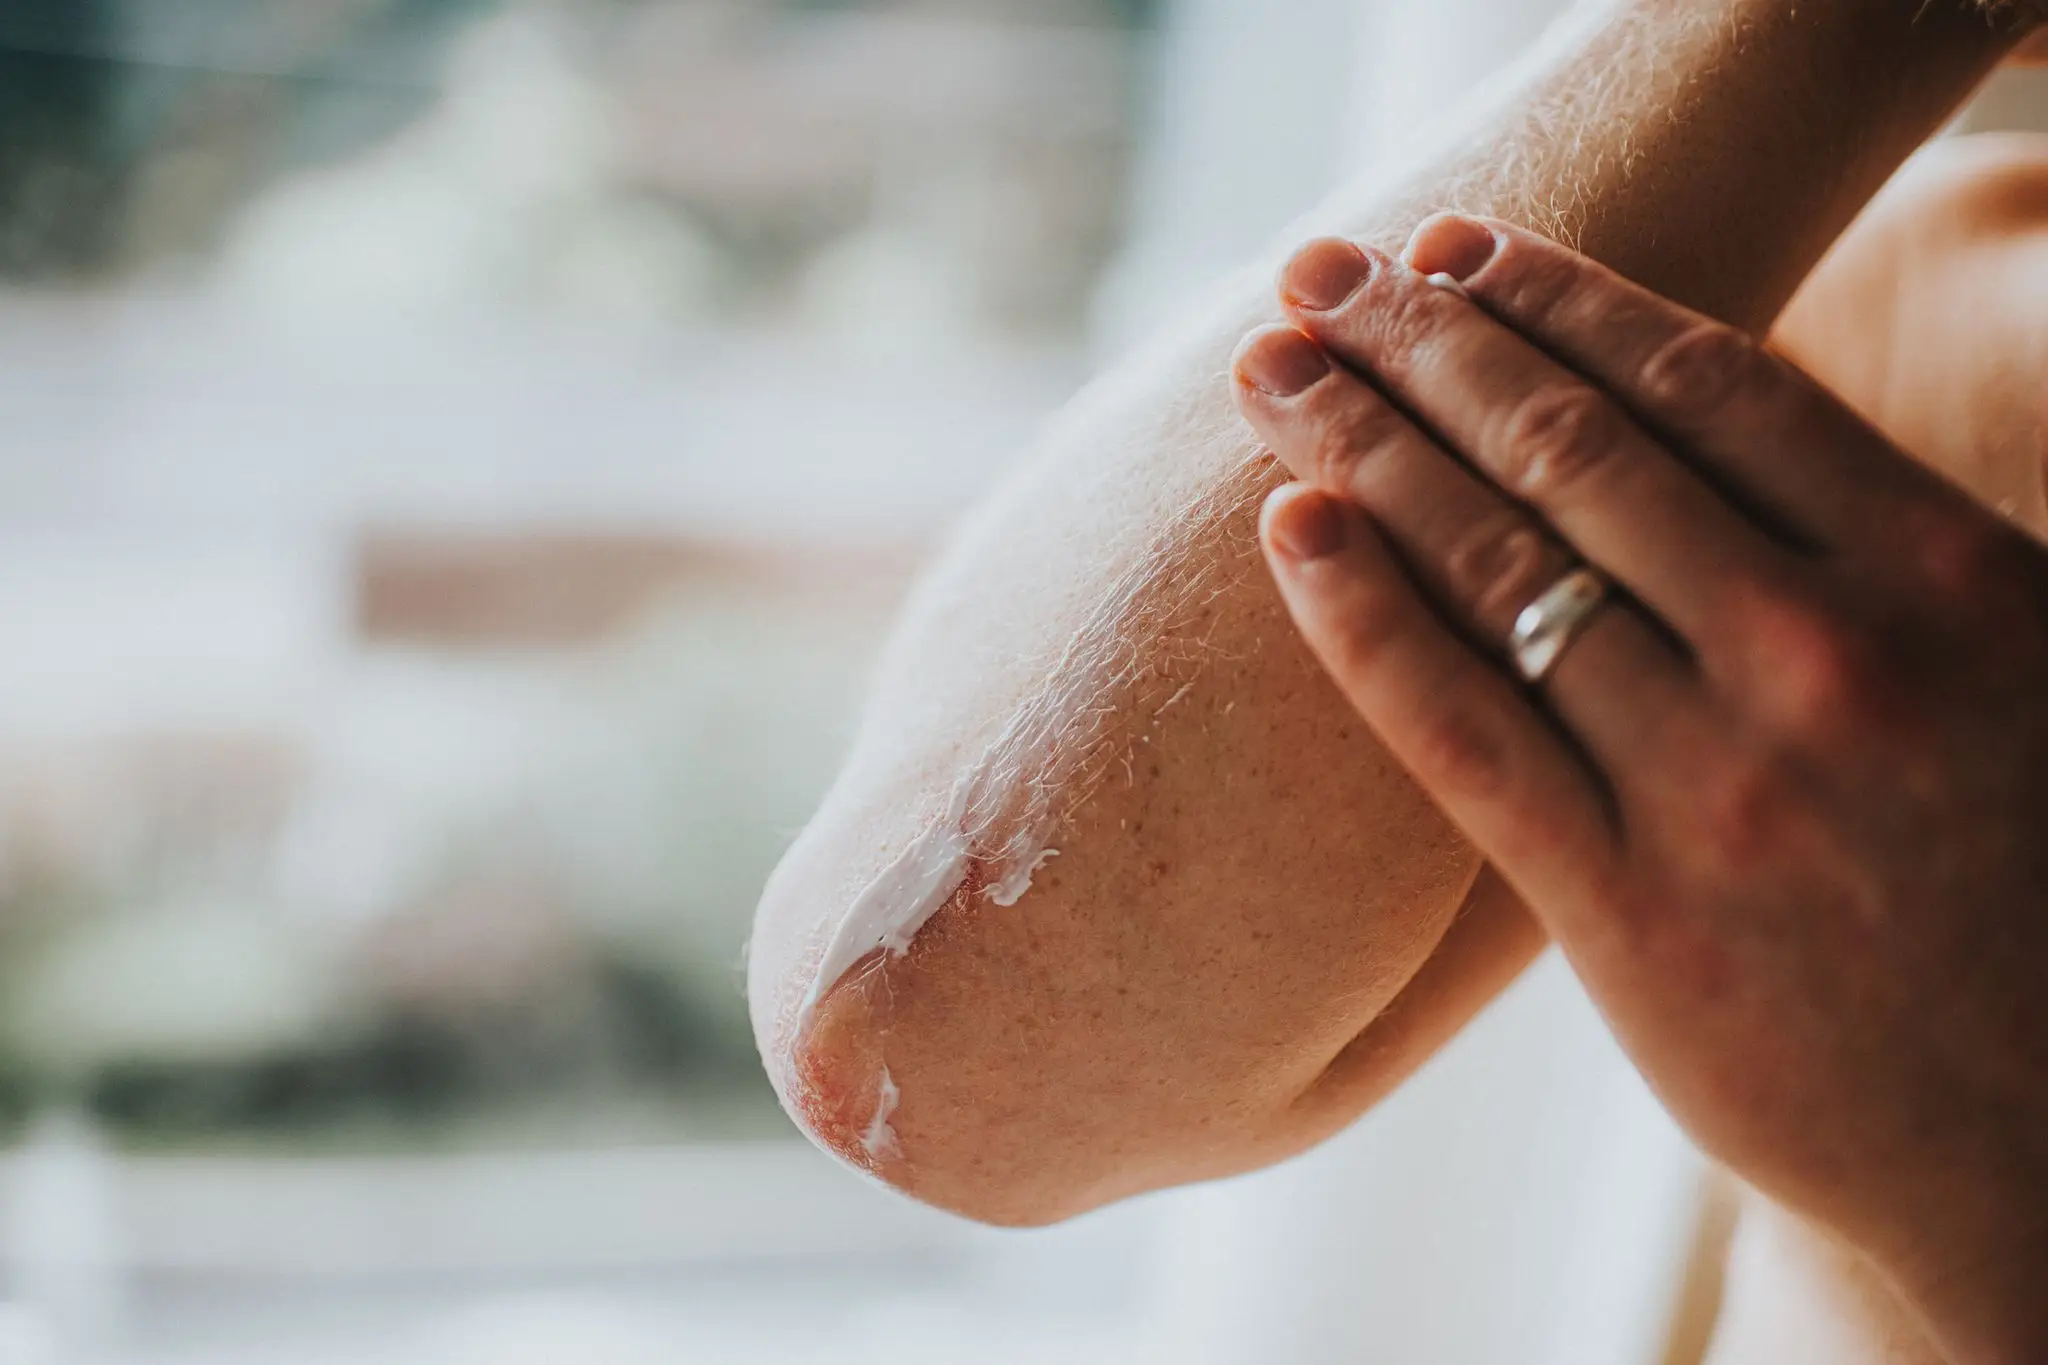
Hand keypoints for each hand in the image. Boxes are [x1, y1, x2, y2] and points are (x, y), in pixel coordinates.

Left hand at [1230, 216, 2047, 1364]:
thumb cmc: (2033, 888)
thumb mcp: (2022, 669)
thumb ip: (1876, 551)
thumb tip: (1697, 434)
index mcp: (1946, 574)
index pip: (1709, 384)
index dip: (1560, 298)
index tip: (1458, 246)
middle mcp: (1828, 656)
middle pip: (1575, 450)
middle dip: (1424, 343)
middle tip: (1318, 273)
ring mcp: (1720, 786)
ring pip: (1502, 569)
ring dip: (1364, 447)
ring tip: (1272, 367)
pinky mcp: (1629, 913)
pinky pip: (1462, 734)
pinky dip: (1362, 623)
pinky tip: (1286, 534)